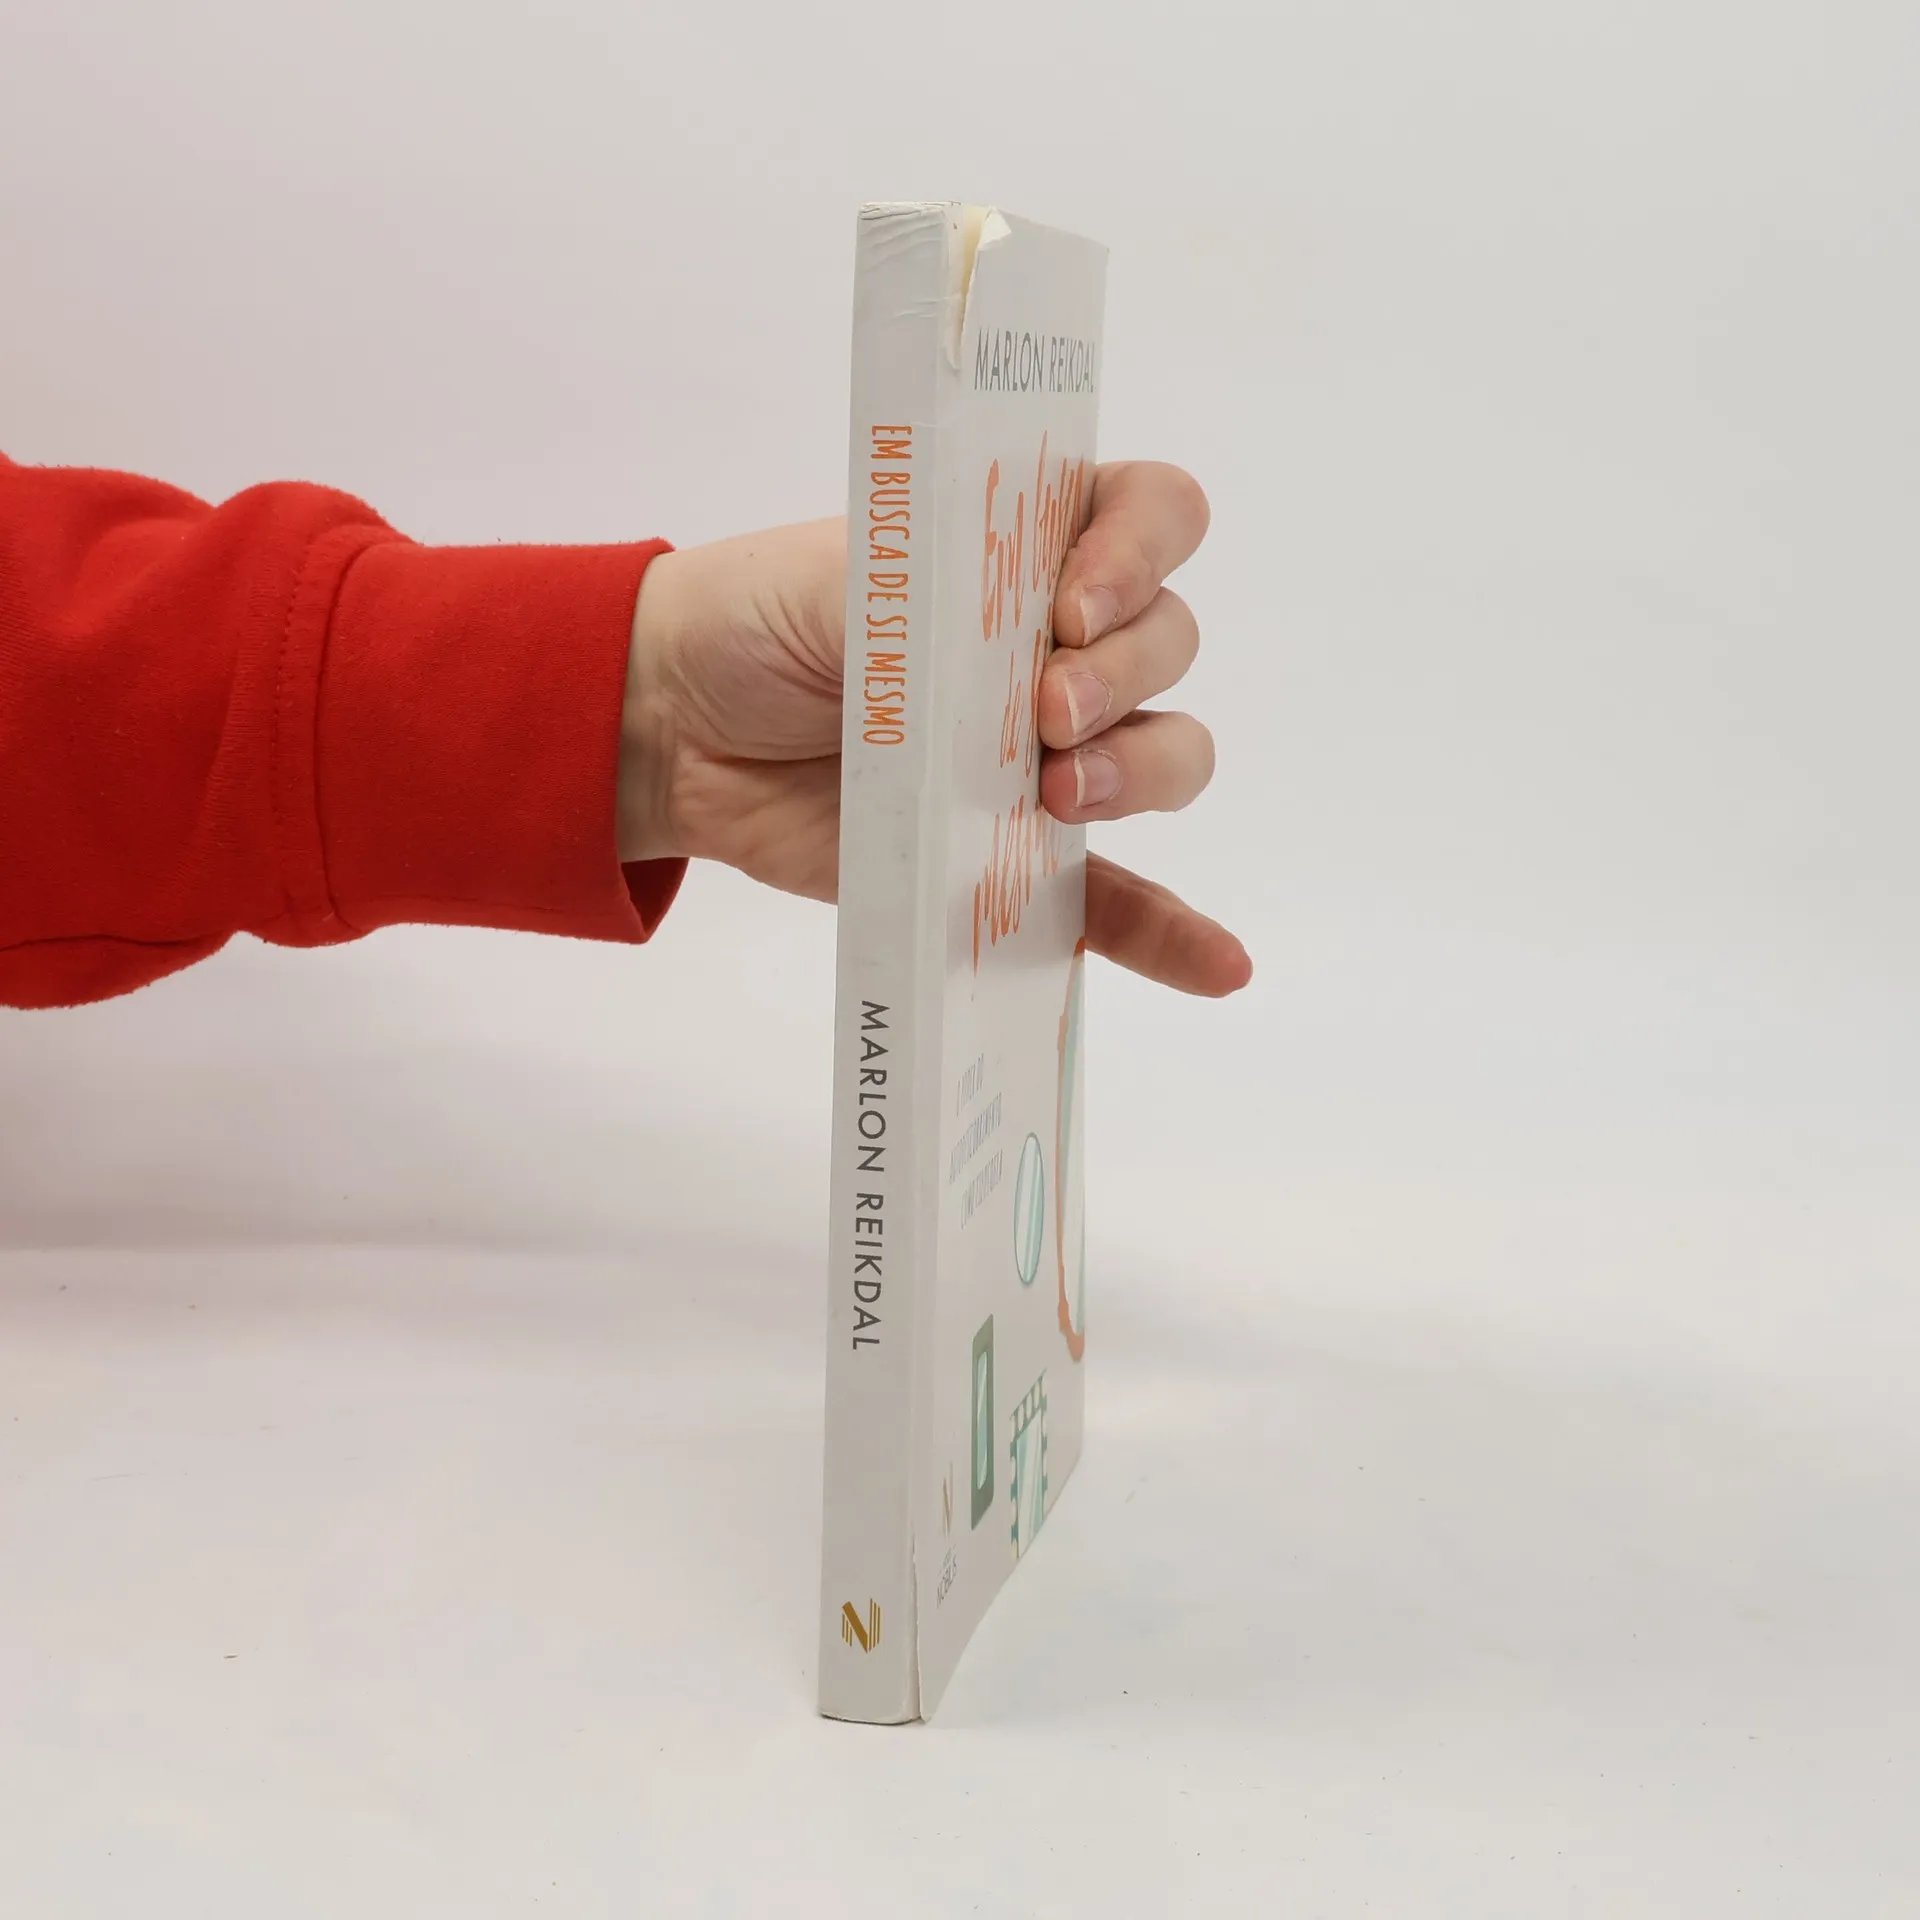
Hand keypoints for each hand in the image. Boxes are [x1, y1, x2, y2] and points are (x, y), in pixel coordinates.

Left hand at [618, 462, 1250, 996]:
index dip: (1141, 551)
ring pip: (1168, 753)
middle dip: (1122, 673)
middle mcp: (1061, 644)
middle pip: (1170, 642)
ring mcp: (1048, 753)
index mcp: (1030, 544)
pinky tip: (1219, 966)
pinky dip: (1173, 933)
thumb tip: (1030, 669)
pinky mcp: (1018, 857)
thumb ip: (949, 604)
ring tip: (1059, 795)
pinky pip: (1119, 899)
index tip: (1072, 603)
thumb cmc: (763, 620)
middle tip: (1038, 710)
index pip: (1153, 515)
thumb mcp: (850, 577)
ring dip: (1143, 771)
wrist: (682, 723)